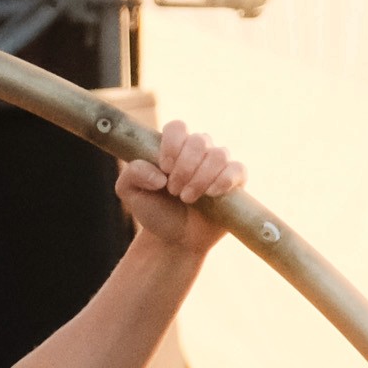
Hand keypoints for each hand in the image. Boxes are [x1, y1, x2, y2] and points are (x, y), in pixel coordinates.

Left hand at [116, 120, 242, 255]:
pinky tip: (211, 195)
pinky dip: (223, 181)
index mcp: (174, 147)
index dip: (171, 145)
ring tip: (187, 198)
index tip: (164, 169)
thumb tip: (159, 174)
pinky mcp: (235, 180)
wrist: (174, 240)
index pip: (177, 127)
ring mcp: (218, 164)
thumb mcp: (130, 193)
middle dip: (184, 168)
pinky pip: (237, 169)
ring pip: (218, 154)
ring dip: (200, 178)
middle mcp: (198, 151)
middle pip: (198, 140)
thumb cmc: (155, 211)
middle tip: (173, 190)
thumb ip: (132, 174)